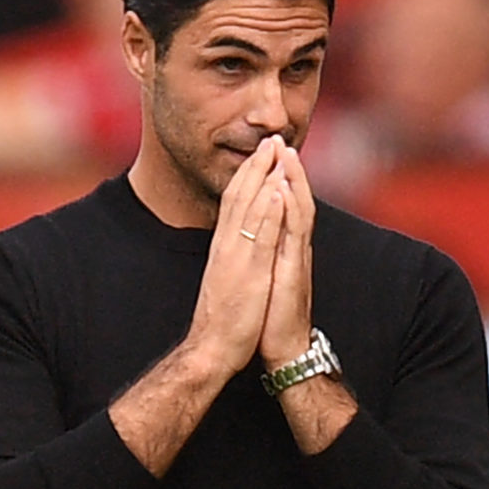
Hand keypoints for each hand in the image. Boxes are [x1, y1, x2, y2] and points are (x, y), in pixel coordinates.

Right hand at [184, 137, 286, 375]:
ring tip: (276, 153)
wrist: (211, 348)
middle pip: (240, 196)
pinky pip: (260, 238)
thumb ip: (231, 256)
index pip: (233, 202)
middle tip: (270, 139)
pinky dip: (269, 214)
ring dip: (264, 179)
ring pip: (250, 210)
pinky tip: (278, 193)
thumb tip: (237, 239)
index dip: (248, 175)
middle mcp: (227, 246)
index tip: (261, 153)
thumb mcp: (226, 278)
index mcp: (223, 247)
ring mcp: (237, 258)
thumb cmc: (221, 318)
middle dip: (256, 165)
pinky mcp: (249, 274)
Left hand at [259, 141, 315, 370]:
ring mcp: (294, 259)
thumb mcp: (266, 277)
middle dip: (286, 170)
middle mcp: (291, 249)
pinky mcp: (293, 273)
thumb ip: (267, 252)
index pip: (281, 205)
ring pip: (297, 213)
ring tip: (287, 155)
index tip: (269, 151)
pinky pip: (293, 236)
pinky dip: (289, 211)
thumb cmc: (271, 314)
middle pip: (293, 201)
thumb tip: (260, 233)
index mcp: (280, 247)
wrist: (282, 349)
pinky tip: (285, 191)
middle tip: (280, 140)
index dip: (276, 178)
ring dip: (293, 182)